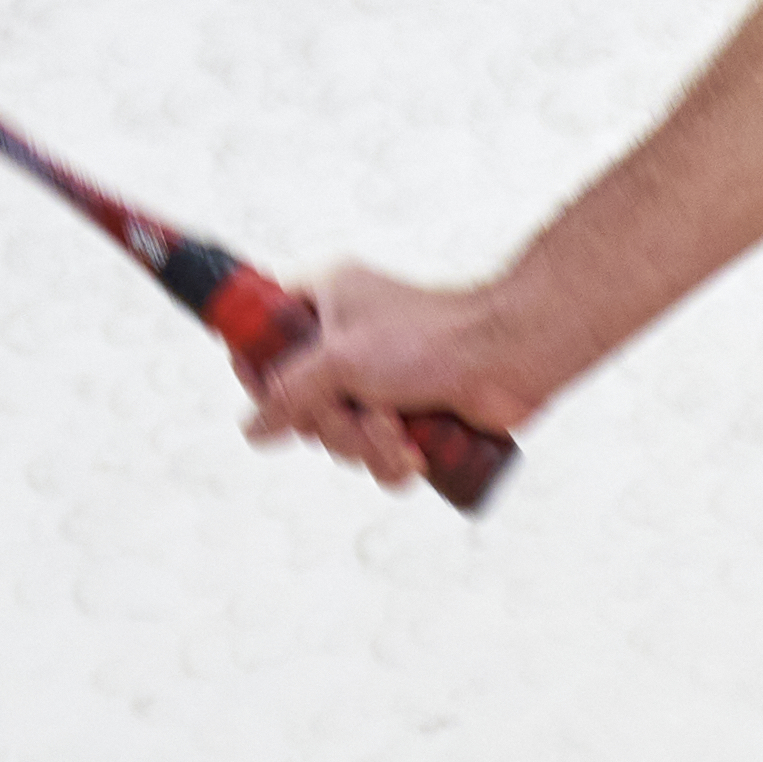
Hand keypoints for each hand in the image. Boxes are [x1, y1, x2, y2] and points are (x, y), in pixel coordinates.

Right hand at [239, 264, 536, 492]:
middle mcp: (346, 341)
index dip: (259, 371)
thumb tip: (252, 429)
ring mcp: (375, 381)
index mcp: (326, 301)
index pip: (264, 333)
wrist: (510, 362)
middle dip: (332, 424)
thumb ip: (286, 393)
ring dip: (366, 445)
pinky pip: (372, 456)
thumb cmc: (429, 340)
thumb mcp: (341, 359)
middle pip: (298, 402)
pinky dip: (391, 460)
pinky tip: (415, 449)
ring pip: (336, 437)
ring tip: (398, 429)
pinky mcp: (405, 416)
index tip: (273, 397)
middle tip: (363, 410)